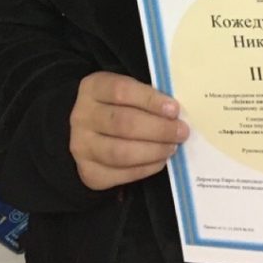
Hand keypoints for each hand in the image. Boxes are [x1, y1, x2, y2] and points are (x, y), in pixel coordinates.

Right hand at [69, 71, 188, 189]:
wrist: (84, 130)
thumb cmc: (115, 105)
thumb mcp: (124, 90)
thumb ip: (145, 96)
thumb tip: (175, 112)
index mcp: (93, 88)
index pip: (122, 91)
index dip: (150, 100)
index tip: (174, 109)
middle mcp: (82, 116)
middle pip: (123, 124)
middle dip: (158, 129)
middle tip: (181, 132)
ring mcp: (82, 146)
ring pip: (120, 152)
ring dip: (153, 151)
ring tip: (172, 147)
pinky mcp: (88, 172)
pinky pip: (120, 174)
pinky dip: (145, 168)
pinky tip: (160, 161)